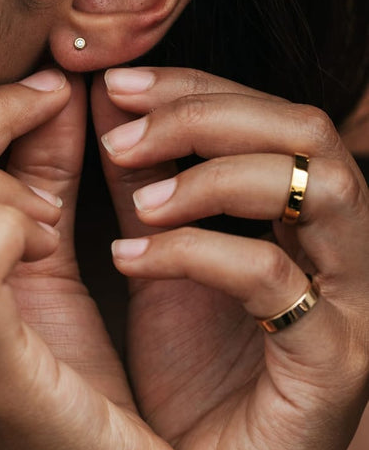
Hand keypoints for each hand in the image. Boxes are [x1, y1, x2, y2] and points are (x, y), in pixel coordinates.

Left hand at [92, 67, 368, 449]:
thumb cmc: (188, 363)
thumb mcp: (156, 246)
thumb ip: (140, 172)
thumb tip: (105, 96)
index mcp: (298, 214)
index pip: (265, 112)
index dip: (193, 86)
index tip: (118, 85)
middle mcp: (338, 247)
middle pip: (304, 131)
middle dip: (205, 116)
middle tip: (122, 137)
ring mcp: (348, 303)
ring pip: (315, 188)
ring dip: (210, 177)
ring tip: (138, 203)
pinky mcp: (333, 364)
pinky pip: (274, 281)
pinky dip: (195, 254)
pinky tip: (131, 258)